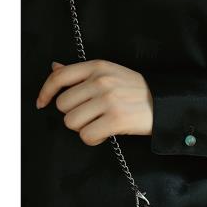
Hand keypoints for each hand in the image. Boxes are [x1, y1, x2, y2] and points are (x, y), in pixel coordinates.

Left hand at [36, 60, 152, 145]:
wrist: (165, 105)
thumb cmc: (137, 92)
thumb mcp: (111, 73)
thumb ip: (82, 73)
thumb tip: (55, 67)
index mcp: (97, 67)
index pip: (59, 77)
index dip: (45, 92)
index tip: (41, 103)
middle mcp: (101, 82)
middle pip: (63, 105)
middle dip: (73, 114)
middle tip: (91, 116)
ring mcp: (108, 101)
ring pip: (72, 122)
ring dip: (83, 128)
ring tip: (99, 125)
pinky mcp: (116, 120)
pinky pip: (87, 136)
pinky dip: (93, 139)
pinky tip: (104, 134)